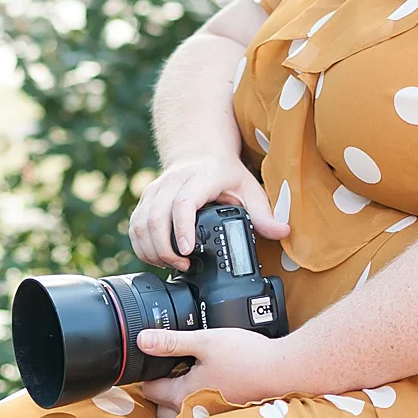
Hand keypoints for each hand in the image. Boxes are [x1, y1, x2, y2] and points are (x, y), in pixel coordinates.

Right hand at [129, 155, 287, 269]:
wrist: (200, 151)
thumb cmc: (225, 173)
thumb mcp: (249, 188)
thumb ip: (264, 213)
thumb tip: (283, 232)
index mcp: (200, 178)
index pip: (184, 202)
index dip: (182, 228)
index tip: (188, 251)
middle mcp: (172, 182)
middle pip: (156, 218)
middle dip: (165, 249)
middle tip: (183, 265)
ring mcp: (155, 190)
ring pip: (141, 224)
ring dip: (152, 251)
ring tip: (173, 264)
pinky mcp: (145, 200)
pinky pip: (134, 226)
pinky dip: (142, 246)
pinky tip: (158, 258)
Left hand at [136, 327, 301, 408]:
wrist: (282, 372)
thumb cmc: (247, 357)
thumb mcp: (205, 341)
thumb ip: (171, 342)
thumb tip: (142, 340)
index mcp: (183, 394)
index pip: (150, 390)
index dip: (148, 374)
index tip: (152, 364)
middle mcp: (193, 412)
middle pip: (161, 409)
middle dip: (160, 393)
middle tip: (168, 373)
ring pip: (181, 417)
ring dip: (178, 403)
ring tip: (188, 381)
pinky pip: (201, 417)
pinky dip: (198, 406)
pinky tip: (210, 388)